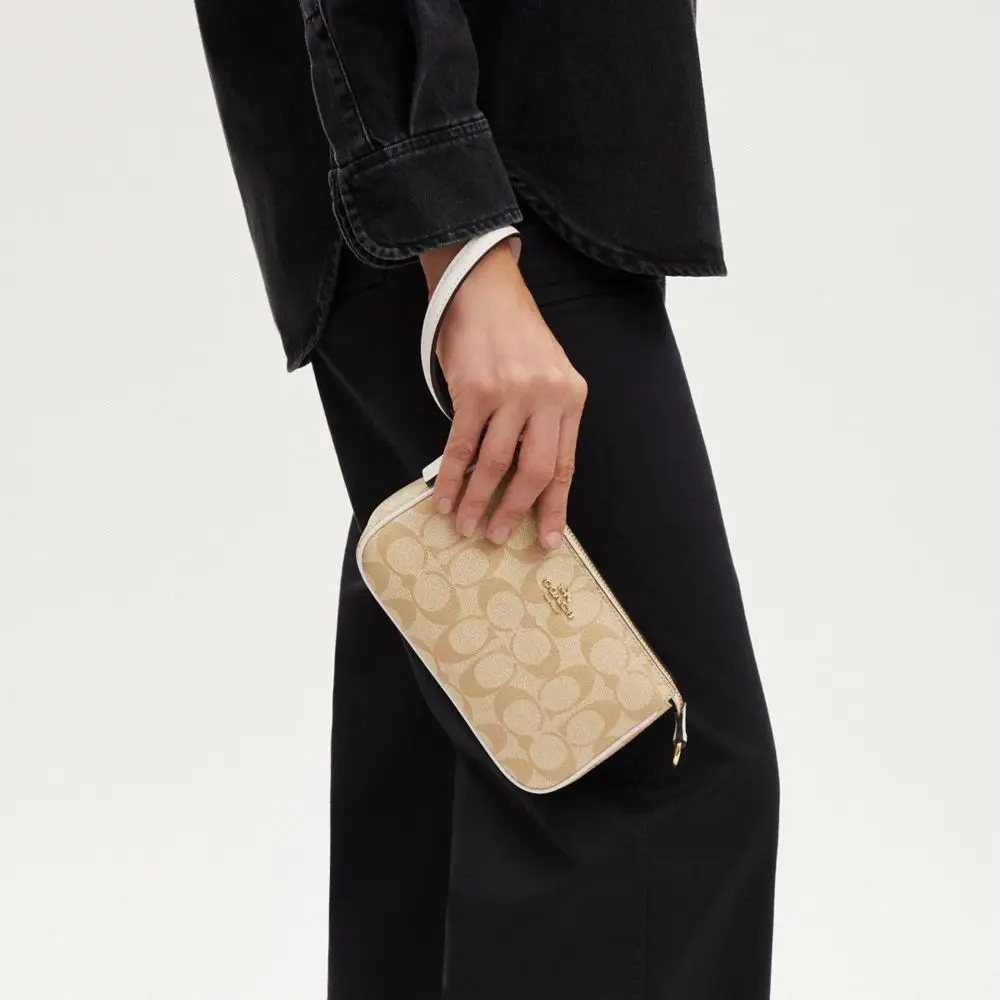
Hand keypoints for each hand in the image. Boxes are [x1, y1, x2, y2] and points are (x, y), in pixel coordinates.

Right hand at [418, 238, 587, 550]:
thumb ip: (545, 420)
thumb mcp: (548, 374)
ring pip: (495, 465)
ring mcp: (511, 394)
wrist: (484, 288)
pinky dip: (450, 478)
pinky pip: (461, 447)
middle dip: (514, 512)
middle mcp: (547, 397)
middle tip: (497, 537)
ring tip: (466, 526)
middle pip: (534, 472)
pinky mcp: (475, 390)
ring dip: (476, 502)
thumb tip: (525, 481)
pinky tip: (443, 498)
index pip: (565, 466)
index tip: (547, 540)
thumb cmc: (514, 336)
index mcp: (571, 398)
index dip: (555, 508)